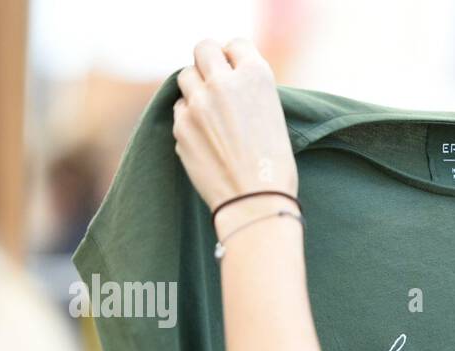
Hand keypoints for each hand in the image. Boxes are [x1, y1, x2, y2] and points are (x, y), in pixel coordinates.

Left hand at [173, 39, 298, 234]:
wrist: (256, 202)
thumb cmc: (274, 166)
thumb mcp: (274, 115)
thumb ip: (249, 91)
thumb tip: (226, 79)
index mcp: (255, 76)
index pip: (236, 44)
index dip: (235, 57)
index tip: (235, 70)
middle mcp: (224, 83)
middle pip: (203, 49)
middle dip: (208, 62)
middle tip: (215, 79)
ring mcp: (198, 104)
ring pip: (185, 76)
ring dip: (196, 87)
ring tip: (210, 110)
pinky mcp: (180, 126)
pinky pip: (179, 109)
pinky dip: (189, 116)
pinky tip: (205, 135)